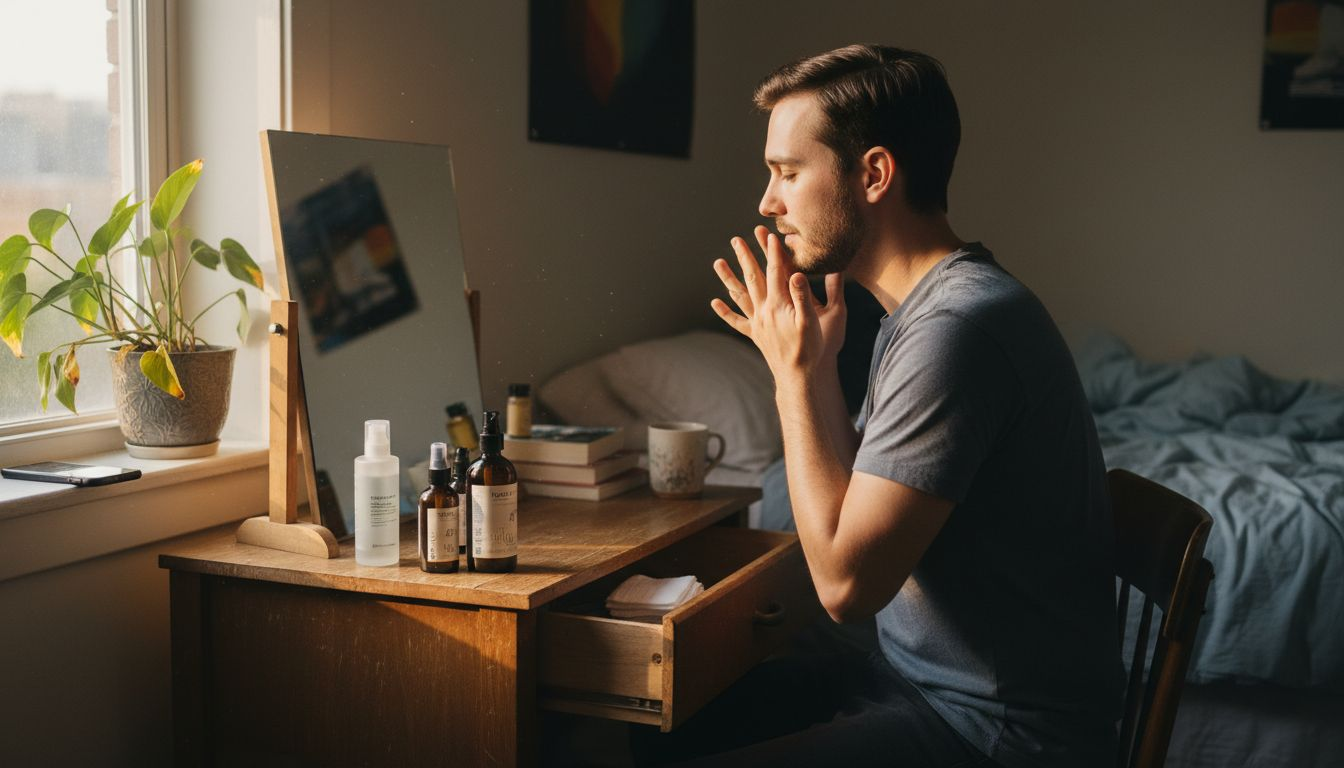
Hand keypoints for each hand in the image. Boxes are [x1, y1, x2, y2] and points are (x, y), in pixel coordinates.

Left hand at [710, 225, 843, 382]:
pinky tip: (715, 302)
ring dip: (729, 278)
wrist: (798, 376)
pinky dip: (725, 311)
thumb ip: (804, 297)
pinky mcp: (756, 335)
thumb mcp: (813, 321)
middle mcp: (764, 311)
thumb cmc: (812, 349)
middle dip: (746, 257)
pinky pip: (737, 321)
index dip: (773, 252)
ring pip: (740, 295)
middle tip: (736, 239)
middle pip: (753, 278)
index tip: (768, 234)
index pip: (775, 272)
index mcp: (779, 305)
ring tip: (717, 262)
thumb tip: (797, 274)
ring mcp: (757, 323)